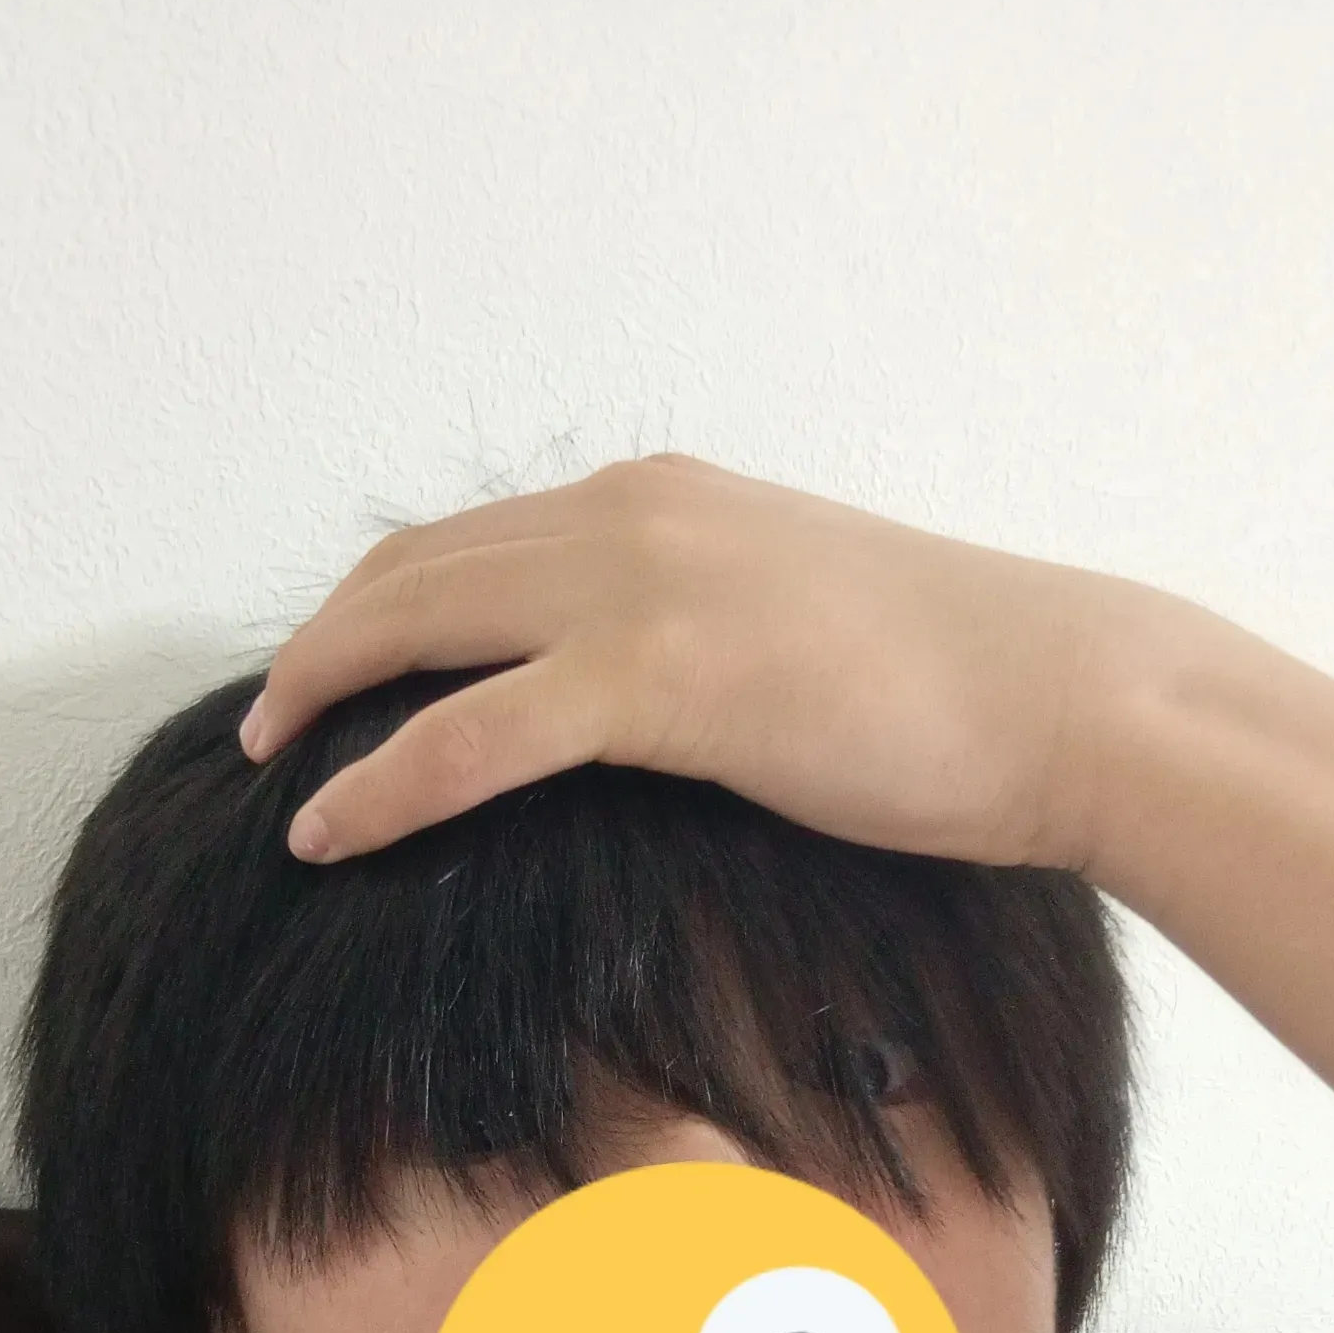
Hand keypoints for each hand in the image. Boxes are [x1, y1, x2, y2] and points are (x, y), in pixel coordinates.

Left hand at [240, 454, 1160, 870]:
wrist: (1064, 695)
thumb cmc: (958, 685)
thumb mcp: (800, 622)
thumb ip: (703, 628)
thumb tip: (647, 701)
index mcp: (666, 500)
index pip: (477, 536)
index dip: (384, 601)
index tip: (339, 670)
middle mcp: (634, 515)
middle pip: (417, 567)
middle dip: (325, 644)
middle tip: (269, 723)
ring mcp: (644, 585)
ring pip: (421, 628)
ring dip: (323, 697)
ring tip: (270, 769)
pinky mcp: (662, 677)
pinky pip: (474, 733)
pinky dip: (382, 782)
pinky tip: (324, 832)